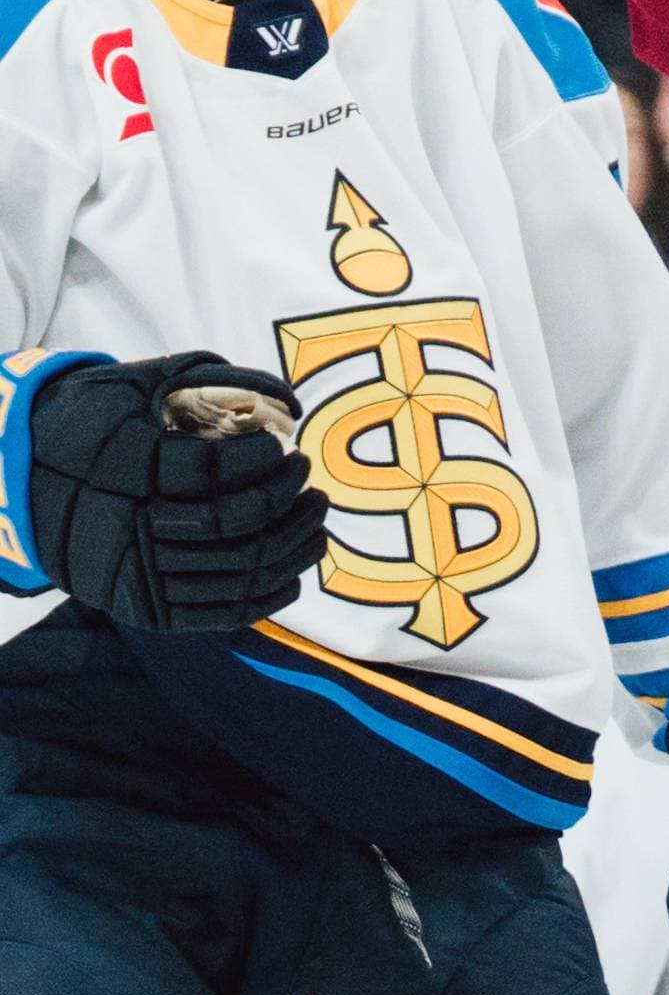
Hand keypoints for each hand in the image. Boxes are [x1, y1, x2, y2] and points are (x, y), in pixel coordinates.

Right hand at [26, 354, 328, 632]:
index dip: (259, 460)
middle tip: (304, 472)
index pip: (211, 471)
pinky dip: (271, 591)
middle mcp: (126, 527)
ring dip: (291, 542)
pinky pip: (222, 612)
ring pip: (236, 570)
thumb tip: (291, 404)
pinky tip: (295, 565)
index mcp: (123, 468)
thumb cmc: (94, 424)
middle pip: (230, 524)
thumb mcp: (138, 385)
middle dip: (284, 498)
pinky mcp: (146, 610)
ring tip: (314, 513)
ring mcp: (136, 576)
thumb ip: (213, 381)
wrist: (20, 485)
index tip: (281, 446)